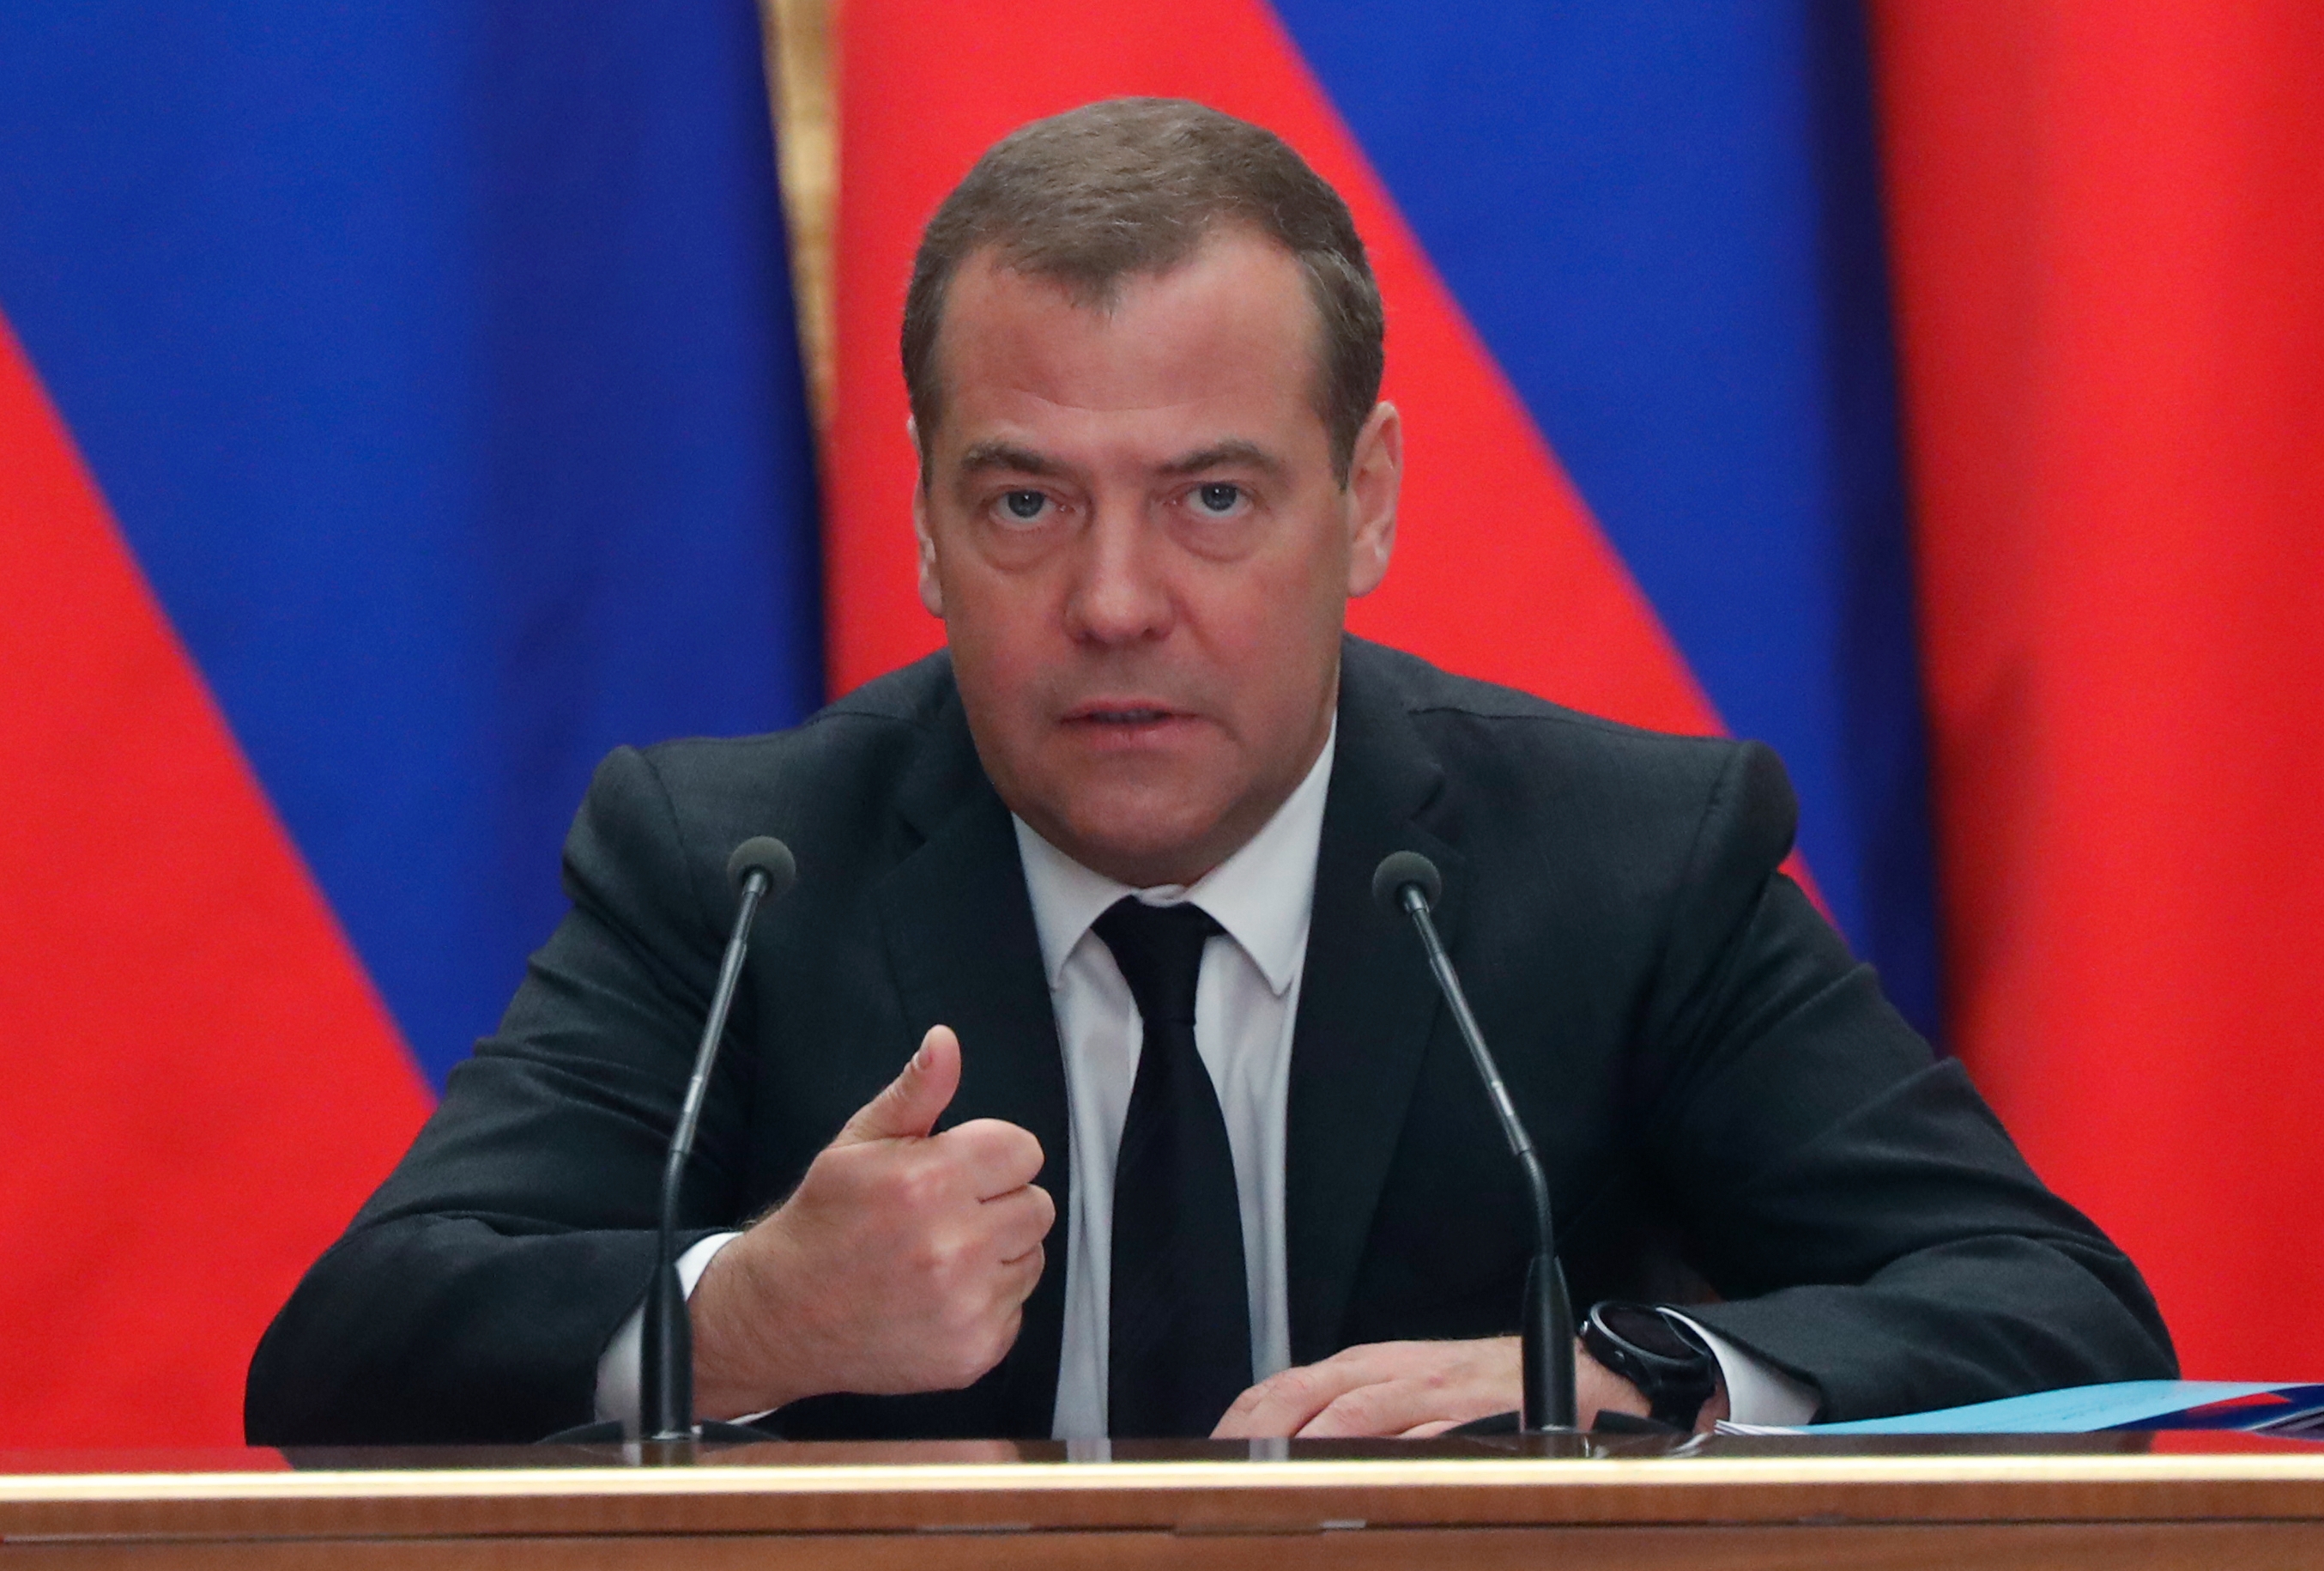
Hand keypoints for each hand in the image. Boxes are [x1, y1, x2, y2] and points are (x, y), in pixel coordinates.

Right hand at [688, 1025, 1053, 1417]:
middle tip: (947, 1215)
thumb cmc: (824, 1222)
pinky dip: (988, 1302)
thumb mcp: (858, 1145)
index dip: (992, 1156)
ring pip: (1032, 1256)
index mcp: (927, 1182)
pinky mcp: (974, 1351)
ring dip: (998, 1252)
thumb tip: (945, 1041)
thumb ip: (914, 1093)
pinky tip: (940, 1297)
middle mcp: (953, 1246)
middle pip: (1037, 1204)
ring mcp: (966, 1305)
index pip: (1023, 1150)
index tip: (958, 1171)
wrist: (782, 1316)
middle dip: (998, 1203)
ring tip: (942, 1256)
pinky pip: (1017, 1308)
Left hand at [1210, 1337, 1694, 1438]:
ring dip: (1308, 1447)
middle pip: (1305, 1396)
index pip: (1284, 1385)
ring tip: (1273, 1478)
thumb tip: (1287, 1448)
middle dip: (1259, 1434)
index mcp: (1368, 1366)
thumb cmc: (1484, 1390)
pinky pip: (1420, 1439)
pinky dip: (1385, 1459)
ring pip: (1353, 1415)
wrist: (1578, 1374)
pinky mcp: (1473, 1416)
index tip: (1210, 1455)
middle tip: (1224, 1474)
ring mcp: (1432, 1395)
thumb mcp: (1408, 1388)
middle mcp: (1392, 1373)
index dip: (1241, 1420)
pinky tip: (1356, 1484)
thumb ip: (1352, 1410)